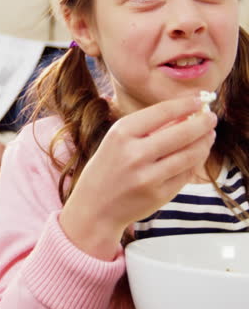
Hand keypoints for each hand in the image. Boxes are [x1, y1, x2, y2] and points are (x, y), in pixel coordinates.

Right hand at [59, 95, 216, 258]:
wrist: (95, 208)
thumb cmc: (108, 167)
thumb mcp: (118, 139)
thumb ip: (148, 126)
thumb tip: (185, 112)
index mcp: (122, 133)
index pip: (162, 112)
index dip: (185, 104)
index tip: (198, 101)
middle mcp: (134, 154)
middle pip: (182, 133)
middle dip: (203, 123)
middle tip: (211, 118)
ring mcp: (148, 177)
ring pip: (189, 155)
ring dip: (204, 143)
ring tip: (209, 136)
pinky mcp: (159, 195)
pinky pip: (186, 174)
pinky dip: (195, 162)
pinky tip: (196, 155)